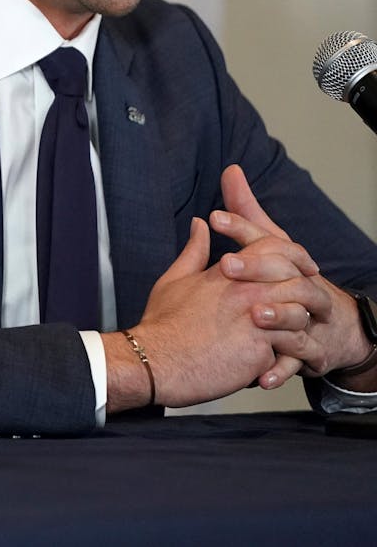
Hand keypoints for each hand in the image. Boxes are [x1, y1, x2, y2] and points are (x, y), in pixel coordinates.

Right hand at [110, 217, 292, 409]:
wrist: (157, 361)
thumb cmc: (162, 323)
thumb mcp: (174, 279)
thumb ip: (193, 251)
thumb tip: (199, 225)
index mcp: (227, 272)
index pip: (273, 248)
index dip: (293, 254)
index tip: (304, 267)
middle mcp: (246, 291)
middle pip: (296, 279)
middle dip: (311, 291)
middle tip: (317, 306)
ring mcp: (256, 320)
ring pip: (302, 313)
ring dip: (306, 324)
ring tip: (304, 337)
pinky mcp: (261, 350)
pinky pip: (296, 347)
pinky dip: (300, 354)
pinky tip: (297, 361)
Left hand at [211, 165, 371, 384]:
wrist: (332, 329)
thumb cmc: (290, 281)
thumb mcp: (268, 245)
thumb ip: (247, 211)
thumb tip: (231, 170)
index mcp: (288, 260)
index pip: (267, 236)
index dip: (242, 225)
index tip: (214, 216)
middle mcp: (303, 285)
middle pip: (287, 273)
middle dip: (257, 267)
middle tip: (225, 265)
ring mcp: (309, 320)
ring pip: (300, 316)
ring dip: (278, 316)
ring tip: (253, 315)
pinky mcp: (311, 352)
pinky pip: (298, 361)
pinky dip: (281, 369)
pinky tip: (261, 376)